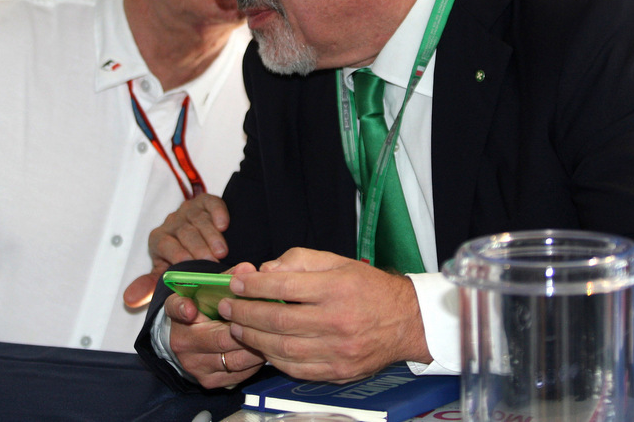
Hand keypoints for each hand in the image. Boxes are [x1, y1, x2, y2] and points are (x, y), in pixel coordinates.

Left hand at [123, 193, 230, 307]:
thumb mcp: (164, 275)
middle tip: (212, 262)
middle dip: (198, 247)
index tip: (188, 263)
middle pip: (184, 232)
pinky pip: (210, 203)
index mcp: (159, 239)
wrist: (199, 245)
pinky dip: (218, 212)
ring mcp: (189, 211)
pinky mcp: (205, 202)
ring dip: (211, 235)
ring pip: (198, 219)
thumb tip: (129, 299)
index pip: (164, 244)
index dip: (176, 253)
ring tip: (222, 252)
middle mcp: (172, 223)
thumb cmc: (179, 262)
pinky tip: (224, 225)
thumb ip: (149, 286)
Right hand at [168, 264, 264, 388]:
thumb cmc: (203, 310)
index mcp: (178, 314)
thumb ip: (227, 278)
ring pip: (234, 359)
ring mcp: (195, 365)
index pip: (176, 309)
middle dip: (248, 328)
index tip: (190, 309)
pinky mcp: (208, 381)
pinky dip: (255, 362)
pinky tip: (265, 348)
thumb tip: (248, 269)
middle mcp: (182, 343)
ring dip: (257, 346)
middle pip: (219, 338)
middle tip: (270, 318)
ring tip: (273, 334)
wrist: (189, 340)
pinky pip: (239, 374)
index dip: (183, 308)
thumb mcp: (208, 290)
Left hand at [218, 248, 429, 382]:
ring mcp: (338, 350)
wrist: (406, 321)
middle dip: (245, 314)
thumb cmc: (368, 288)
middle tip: (227, 307)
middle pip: (279, 321)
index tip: (235, 284)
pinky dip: (274, 360)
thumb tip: (265, 272)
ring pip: (283, 349)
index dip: (254, 287)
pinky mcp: (339, 371)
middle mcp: (338, 320)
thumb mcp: (337, 262)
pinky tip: (262, 348)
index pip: (284, 287)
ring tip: (238, 328)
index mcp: (337, 288)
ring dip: (254, 339)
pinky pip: (297, 369)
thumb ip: (299, 262)